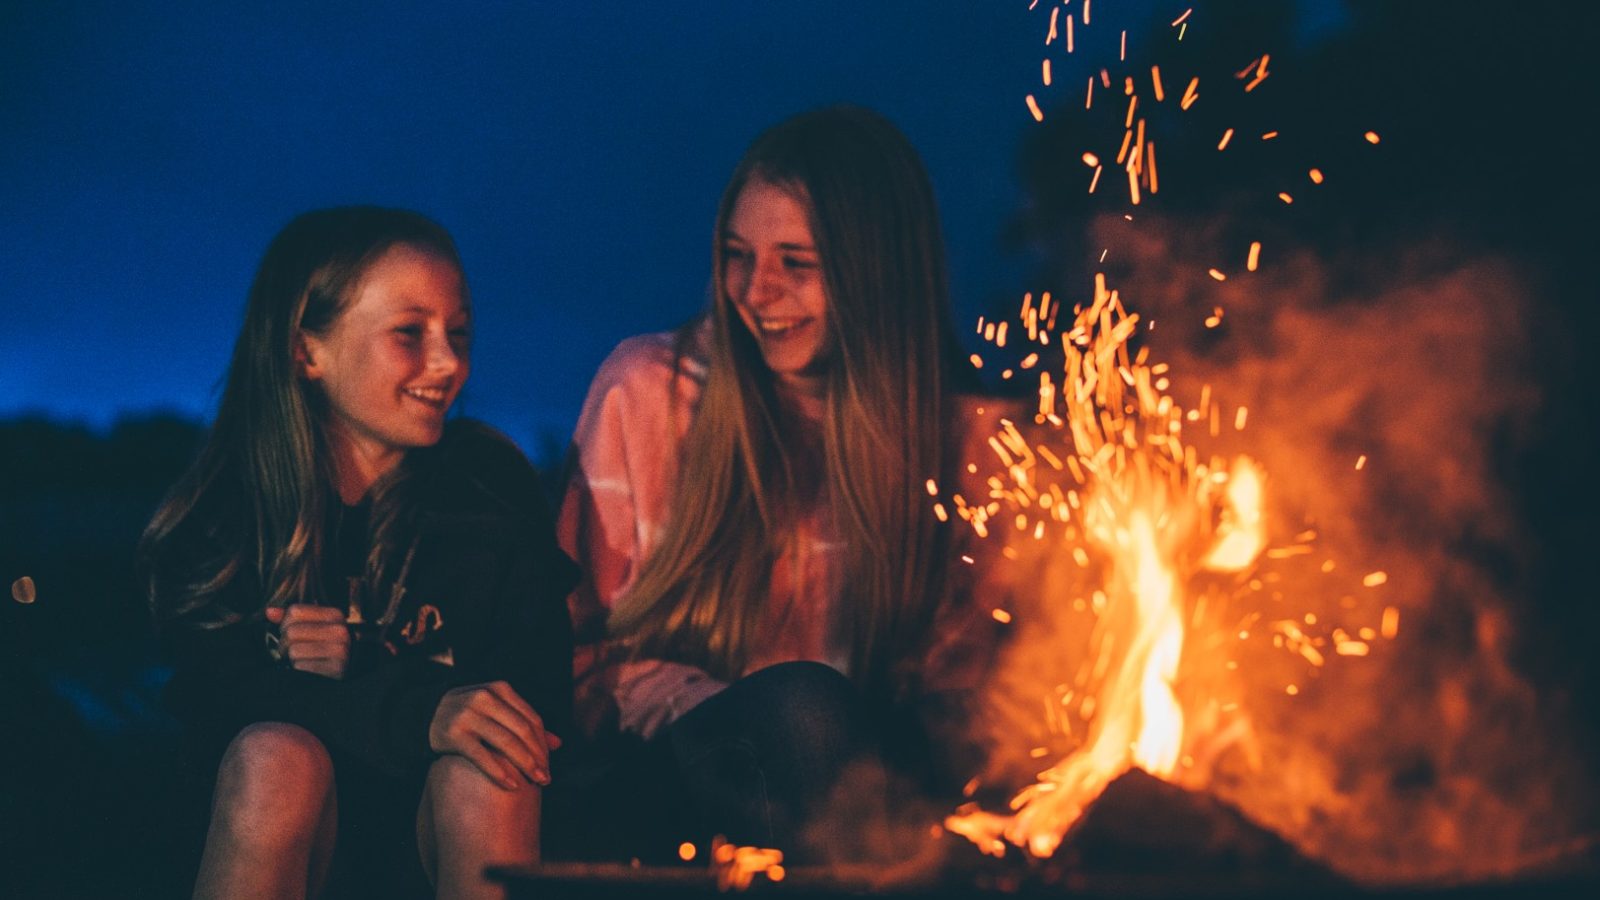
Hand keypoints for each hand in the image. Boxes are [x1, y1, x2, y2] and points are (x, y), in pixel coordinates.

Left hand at [265, 604, 350, 679]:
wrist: (351, 666)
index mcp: (334, 615)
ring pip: (294, 650)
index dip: (285, 623)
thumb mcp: (314, 626)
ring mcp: (339, 650)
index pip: (295, 611)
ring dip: (292, 658)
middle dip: (285, 643)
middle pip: (292, 632)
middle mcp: (339, 630)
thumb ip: (292, 618)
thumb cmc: (326, 645)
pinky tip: (308, 667)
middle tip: (291, 649)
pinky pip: (301, 666)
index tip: (290, 631)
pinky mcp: (335, 668)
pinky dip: (299, 668)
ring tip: (300, 658)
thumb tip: (270, 612)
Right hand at [428, 681, 560, 789]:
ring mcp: (468, 715)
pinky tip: (511, 784)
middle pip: (522, 731)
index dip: (543, 744)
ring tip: (534, 783)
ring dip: (524, 765)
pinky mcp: (454, 734)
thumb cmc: (471, 715)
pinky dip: (499, 772)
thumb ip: (525, 724)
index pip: (532, 719)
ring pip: (506, 743)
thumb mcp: (497, 711)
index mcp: (500, 689)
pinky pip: (482, 756)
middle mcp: (485, 698)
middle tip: (546, 779)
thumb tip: (558, 743)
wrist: (425, 715)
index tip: (549, 765)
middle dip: (538, 757)